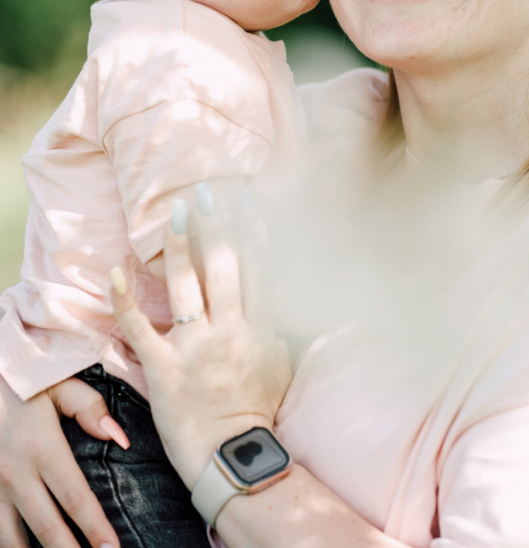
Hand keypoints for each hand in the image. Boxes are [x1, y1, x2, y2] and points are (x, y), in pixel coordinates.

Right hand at [0, 374, 124, 547]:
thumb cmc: (22, 383)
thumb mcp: (57, 385)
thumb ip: (90, 408)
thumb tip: (120, 438)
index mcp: (42, 448)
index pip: (75, 497)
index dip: (94, 527)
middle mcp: (15, 473)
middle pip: (46, 528)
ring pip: (11, 539)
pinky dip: (9, 545)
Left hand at [111, 196, 291, 489]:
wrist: (232, 456)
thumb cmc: (259, 408)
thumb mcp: (285, 362)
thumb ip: (285, 323)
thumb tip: (292, 291)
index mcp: (260, 327)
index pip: (257, 267)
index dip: (250, 230)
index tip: (244, 200)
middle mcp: (229, 330)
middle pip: (222, 266)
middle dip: (214, 224)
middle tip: (205, 192)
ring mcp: (194, 348)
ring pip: (185, 285)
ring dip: (179, 244)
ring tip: (175, 211)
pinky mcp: (163, 368)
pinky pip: (140, 328)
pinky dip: (125, 300)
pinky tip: (115, 271)